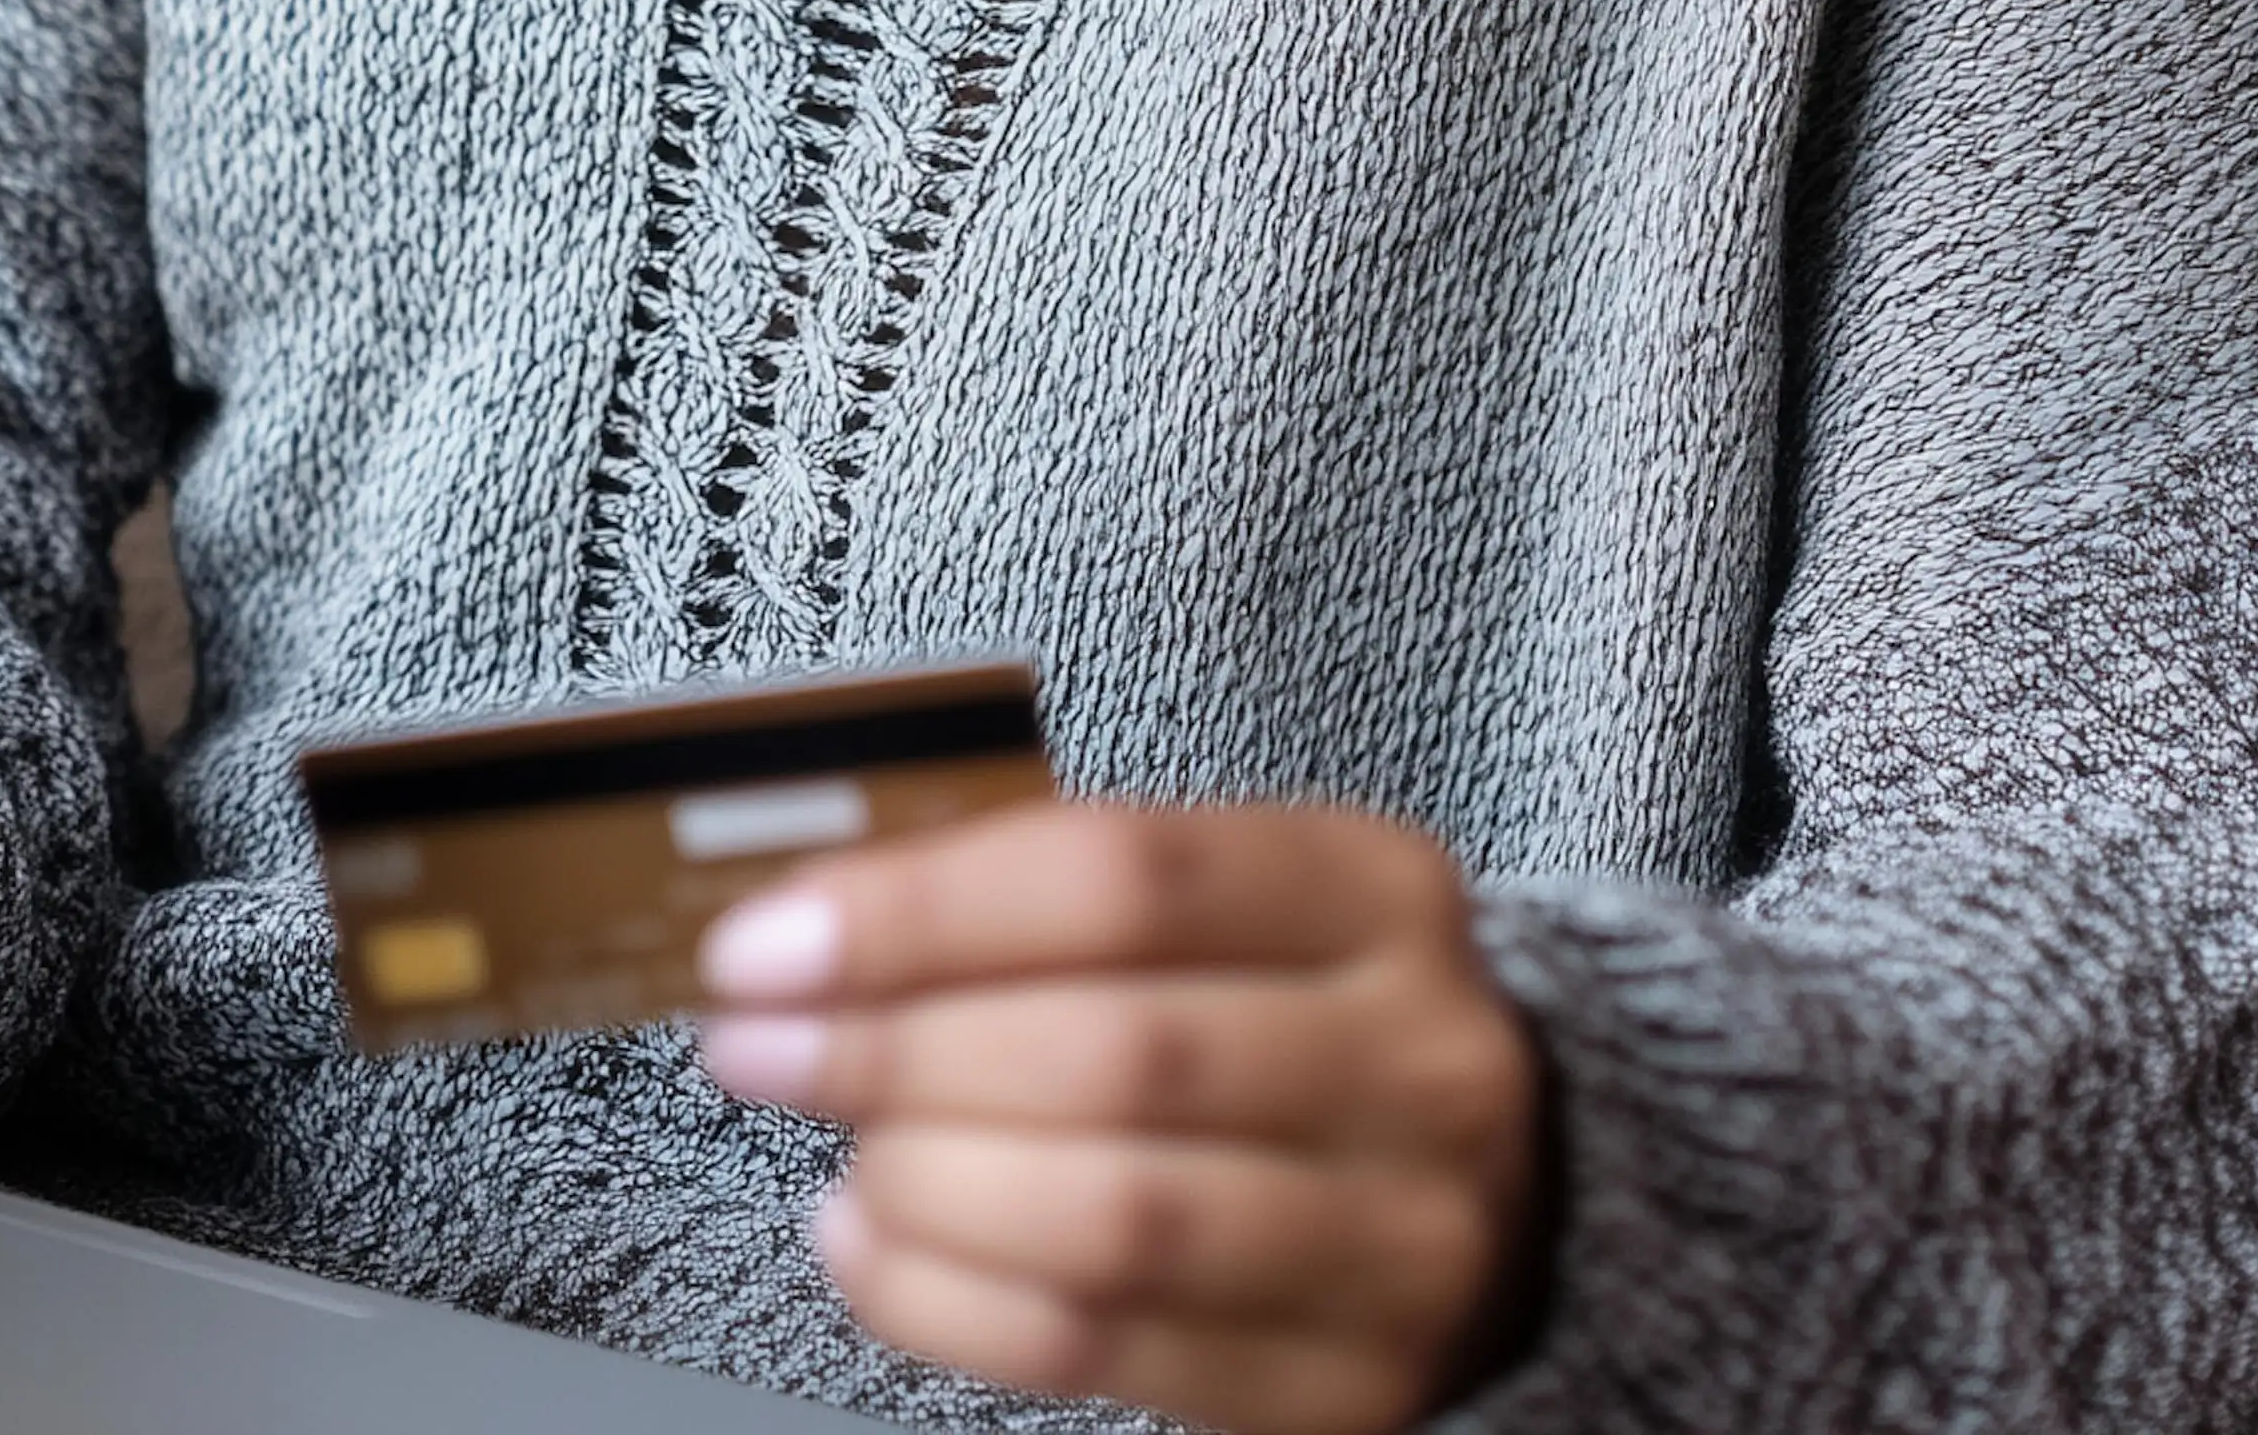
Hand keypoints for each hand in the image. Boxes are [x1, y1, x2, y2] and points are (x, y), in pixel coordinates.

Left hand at [694, 799, 1548, 1434]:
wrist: (1503, 1194)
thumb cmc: (1295, 1019)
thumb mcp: (1232, 909)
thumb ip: (1049, 904)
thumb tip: (808, 930)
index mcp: (1377, 889)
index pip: (1124, 874)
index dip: (921, 911)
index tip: (764, 945)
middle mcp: (1416, 1058)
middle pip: (1116, 1051)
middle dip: (891, 1051)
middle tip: (754, 1050)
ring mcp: (1400, 1237)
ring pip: (1115, 1218)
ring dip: (924, 1187)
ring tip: (841, 1157)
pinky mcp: (1348, 1387)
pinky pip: (1106, 1349)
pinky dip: (948, 1304)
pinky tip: (874, 1246)